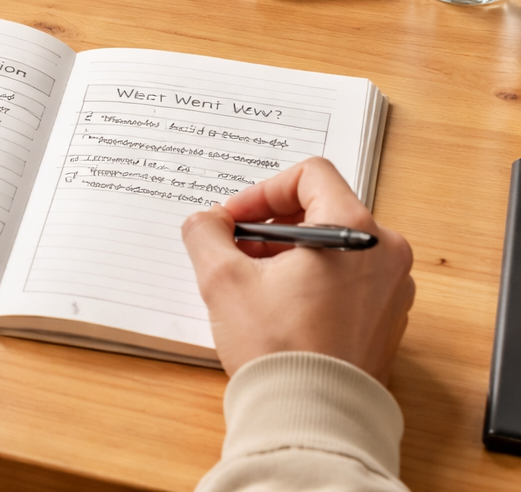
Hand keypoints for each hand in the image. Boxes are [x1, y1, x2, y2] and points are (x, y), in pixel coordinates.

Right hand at [182, 157, 414, 382]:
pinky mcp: (386, 320)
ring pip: (333, 246)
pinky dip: (310, 280)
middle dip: (271, 226)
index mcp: (356, 231)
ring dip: (288, 253)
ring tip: (253, 283)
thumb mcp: (223, 280)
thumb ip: (206, 233)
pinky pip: (346, 279)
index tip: (236, 219)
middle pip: (321, 210)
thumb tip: (208, 221)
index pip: (310, 175)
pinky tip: (278, 308)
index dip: (263, 191)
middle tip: (237, 251)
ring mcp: (391, 290)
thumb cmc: (278, 350)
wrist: (314, 421)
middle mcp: (385, 254)